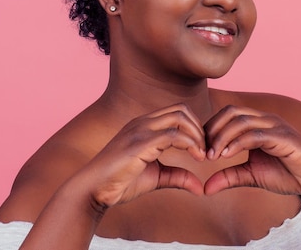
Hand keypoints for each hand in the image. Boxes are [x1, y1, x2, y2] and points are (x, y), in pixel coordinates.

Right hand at [78, 104, 206, 211]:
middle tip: (207, 151)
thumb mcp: (156, 177)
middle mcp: (142, 122)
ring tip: (203, 155)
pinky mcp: (140, 143)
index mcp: (144, 125)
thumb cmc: (120, 183)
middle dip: (200, 128)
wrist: (93, 190)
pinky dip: (191, 144)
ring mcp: (140, 130)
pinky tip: (197, 159)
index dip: (195, 128)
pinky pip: (173, 135)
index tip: (204, 150)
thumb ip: (177, 176)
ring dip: (197, 135)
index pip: (177, 112)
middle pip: (181, 110)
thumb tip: (200, 187)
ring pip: (179, 117)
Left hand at [203, 105, 300, 197]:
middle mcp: (265, 119)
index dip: (210, 129)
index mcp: (257, 124)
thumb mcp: (252, 175)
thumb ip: (229, 177)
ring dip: (222, 137)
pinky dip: (237, 143)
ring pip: (240, 121)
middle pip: (230, 112)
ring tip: (211, 156)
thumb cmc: (288, 174)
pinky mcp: (283, 137)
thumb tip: (205, 188)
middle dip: (212, 130)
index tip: (199, 150)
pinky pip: (255, 134)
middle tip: (202, 151)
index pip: (227, 115)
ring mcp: (275, 126)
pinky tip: (226, 156)